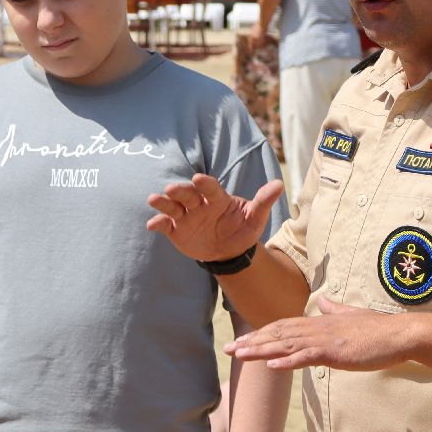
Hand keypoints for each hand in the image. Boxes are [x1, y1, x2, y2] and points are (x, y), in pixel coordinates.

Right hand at [146, 173, 283, 263]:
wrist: (230, 252)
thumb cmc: (243, 230)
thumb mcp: (255, 218)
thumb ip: (263, 201)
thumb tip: (279, 184)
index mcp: (218, 199)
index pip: (210, 188)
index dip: (205, 183)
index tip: (198, 179)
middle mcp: (199, 204)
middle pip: (188, 194)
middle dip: (180, 191)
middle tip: (171, 189)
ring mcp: (186, 217)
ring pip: (173, 207)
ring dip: (163, 203)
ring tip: (153, 199)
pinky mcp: (177, 230)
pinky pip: (166, 226)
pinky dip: (158, 224)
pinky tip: (152, 225)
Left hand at [226, 297, 414, 370]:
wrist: (400, 334)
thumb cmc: (378, 330)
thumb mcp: (351, 316)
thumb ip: (334, 309)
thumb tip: (321, 301)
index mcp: (320, 322)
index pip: (283, 326)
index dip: (261, 333)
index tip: (241, 341)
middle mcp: (317, 328)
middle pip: (277, 333)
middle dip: (251, 341)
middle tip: (227, 348)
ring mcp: (325, 340)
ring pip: (285, 344)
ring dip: (260, 350)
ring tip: (239, 355)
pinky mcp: (335, 352)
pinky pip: (306, 357)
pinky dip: (286, 360)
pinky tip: (270, 365)